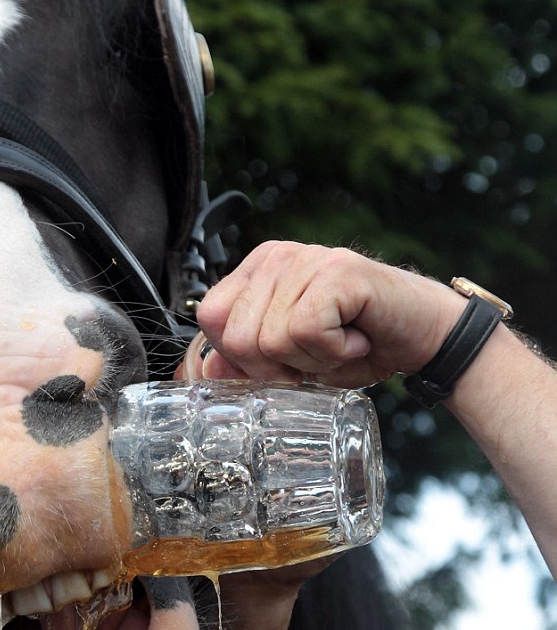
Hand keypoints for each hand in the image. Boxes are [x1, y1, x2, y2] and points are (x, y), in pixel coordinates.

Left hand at [196, 242, 463, 388]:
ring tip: (340, 342)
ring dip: (311, 361)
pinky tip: (355, 339)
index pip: (210, 319)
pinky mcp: (335, 272)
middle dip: (277, 367)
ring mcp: (305, 259)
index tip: (284, 361)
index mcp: (255, 272)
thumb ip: (245, 364)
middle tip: (318, 353)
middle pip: (236, 338)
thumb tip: (205, 372)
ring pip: (269, 340)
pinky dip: (334, 353)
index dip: (241, 358)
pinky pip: (306, 333)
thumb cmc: (358, 345)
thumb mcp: (291, 362)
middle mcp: (275, 257)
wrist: (424, 336)